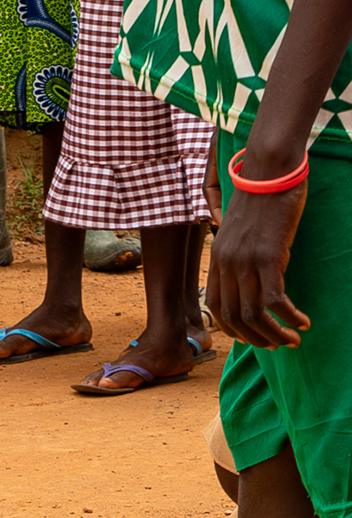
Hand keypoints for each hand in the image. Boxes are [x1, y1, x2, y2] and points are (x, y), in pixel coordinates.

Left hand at [211, 171, 312, 345]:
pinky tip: (303, 322)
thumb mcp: (238, 229)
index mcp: (216, 257)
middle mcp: (225, 262)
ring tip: (293, 340)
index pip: (214, 305)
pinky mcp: (267, 257)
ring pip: (253, 314)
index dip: (232, 328)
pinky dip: (289, 317)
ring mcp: (244, 260)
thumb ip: (235, 252)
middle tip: (276, 346)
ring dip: (275, 334)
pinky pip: (275, 301)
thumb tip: (244, 274)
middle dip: (255, 338)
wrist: (268, 172)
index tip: (253, 337)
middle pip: (232, 316)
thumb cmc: (259, 199)